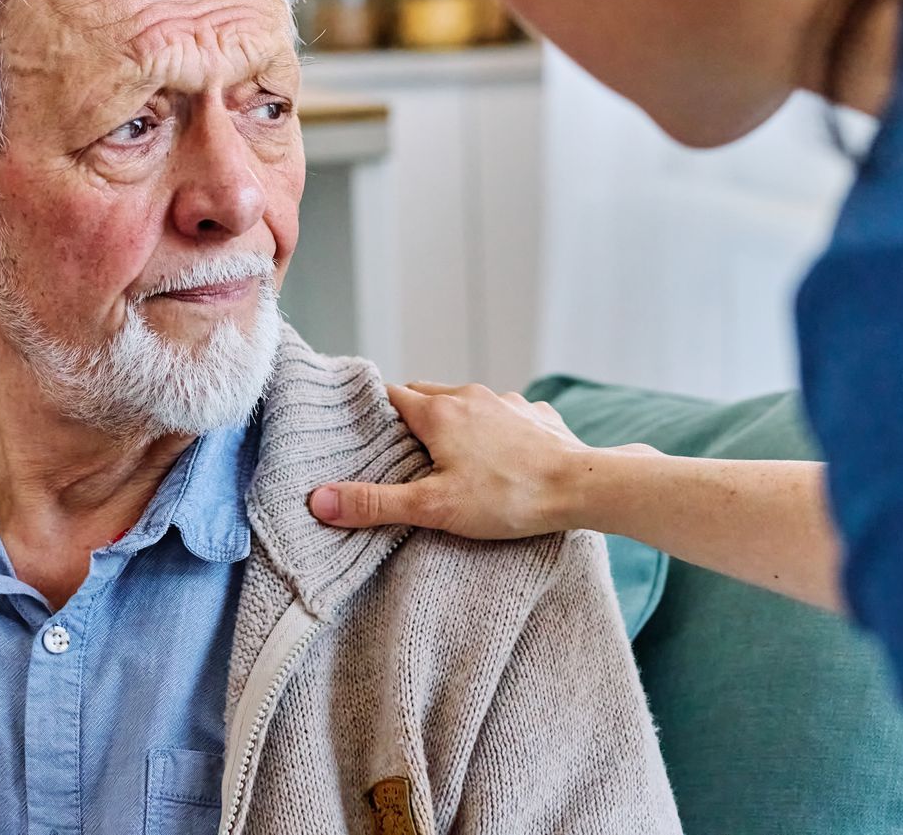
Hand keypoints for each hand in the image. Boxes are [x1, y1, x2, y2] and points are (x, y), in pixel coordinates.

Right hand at [307, 382, 656, 538]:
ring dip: (452, 421)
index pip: (389, 395)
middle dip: (409, 416)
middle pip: (426, 395)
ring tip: (448, 455)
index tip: (359, 426)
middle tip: (397, 448)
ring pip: (466, 403)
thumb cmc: (508, 498)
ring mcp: (507, 402)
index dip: (371, 410)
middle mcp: (470, 396)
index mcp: (438, 411)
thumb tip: (318, 501)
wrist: (584, 488)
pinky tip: (501, 455)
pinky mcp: (537, 416)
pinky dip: (494, 428)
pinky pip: (505, 414)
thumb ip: (374, 503)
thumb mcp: (433, 507)